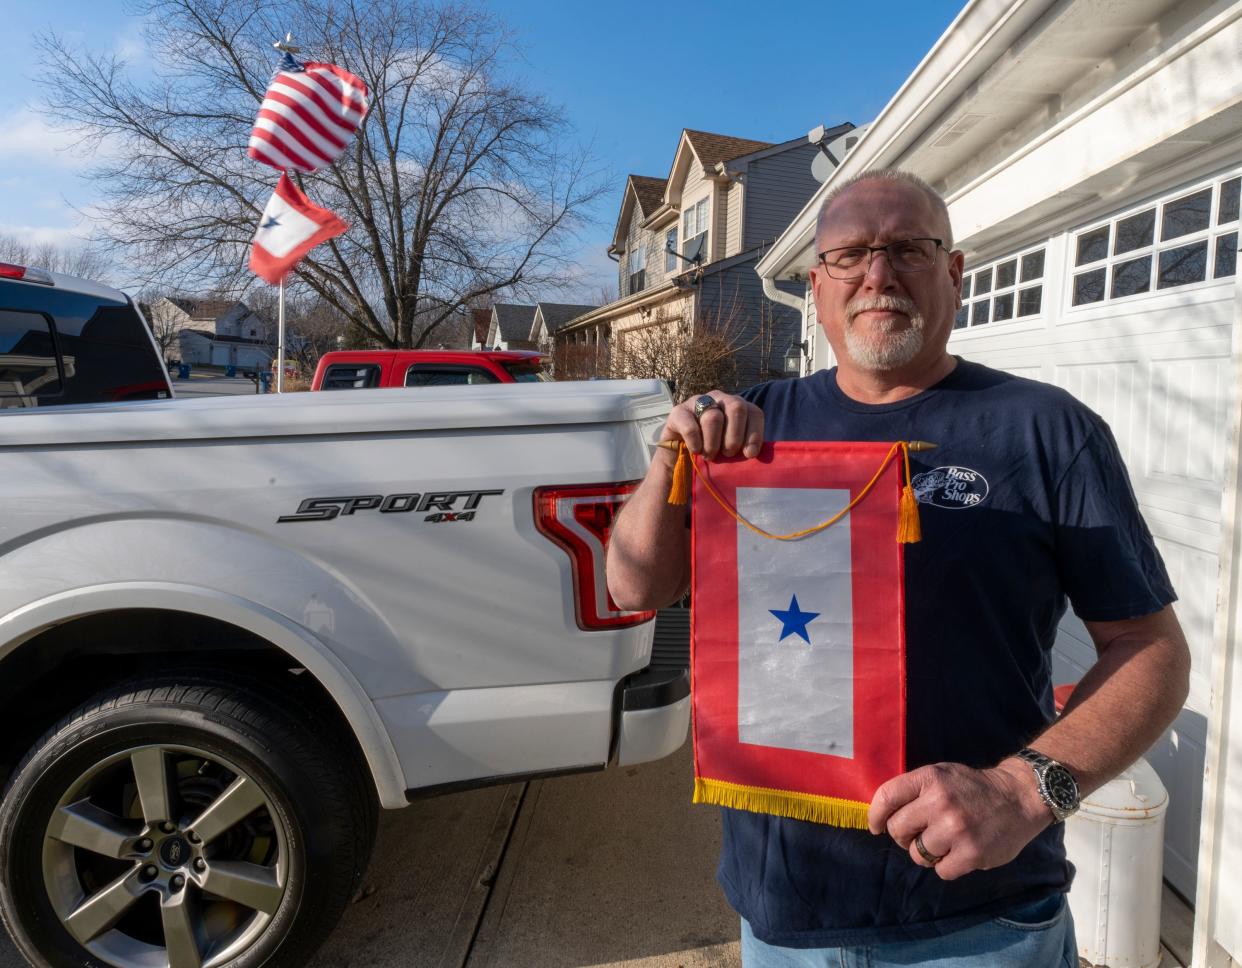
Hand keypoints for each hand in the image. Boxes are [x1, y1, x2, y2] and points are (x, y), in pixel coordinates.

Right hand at [660, 391, 763, 462]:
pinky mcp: (678, 412)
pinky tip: (695, 451)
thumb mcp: (730, 450)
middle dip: (734, 437)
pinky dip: (695, 443)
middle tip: (727, 454)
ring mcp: (698, 402)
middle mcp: (719, 399)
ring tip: (709, 456)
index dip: (754, 434)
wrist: (678, 455)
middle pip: (736, 407)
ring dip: (713, 443)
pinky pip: (691, 427)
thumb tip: (752, 454)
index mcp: (736, 407)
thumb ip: (744, 449)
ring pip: (713, 418)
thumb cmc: (710, 451)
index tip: (750, 454)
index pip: (754, 412)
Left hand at [867, 760, 1052, 879]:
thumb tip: (881, 817)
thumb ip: (913, 791)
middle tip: (920, 833)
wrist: (1019, 798)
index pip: (886, 797)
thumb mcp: (941, 775)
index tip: (875, 827)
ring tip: (944, 842)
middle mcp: (940, 802)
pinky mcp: (972, 854)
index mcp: (930, 779)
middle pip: (897, 830)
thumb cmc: (972, 788)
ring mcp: (956, 829)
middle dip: (904, 836)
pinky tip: (959, 852)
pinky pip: (940, 870)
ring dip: (926, 853)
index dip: (874, 816)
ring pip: (917, 854)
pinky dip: (946, 865)